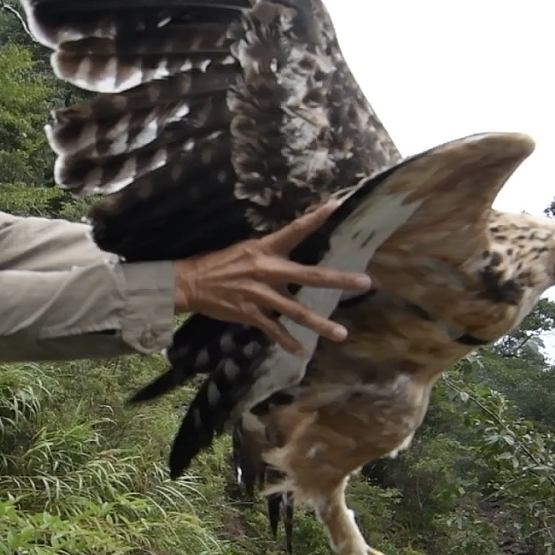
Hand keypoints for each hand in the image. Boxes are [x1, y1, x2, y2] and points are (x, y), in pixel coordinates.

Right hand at [172, 201, 371, 354]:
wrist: (190, 283)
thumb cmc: (219, 264)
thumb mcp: (245, 249)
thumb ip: (269, 252)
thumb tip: (291, 249)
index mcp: (265, 249)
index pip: (295, 230)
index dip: (315, 217)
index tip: (336, 204)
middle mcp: (267, 270)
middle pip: (310, 275)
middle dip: (338, 279)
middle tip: (364, 282)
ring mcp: (260, 294)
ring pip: (296, 311)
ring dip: (320, 324)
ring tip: (341, 334)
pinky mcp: (250, 313)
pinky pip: (273, 330)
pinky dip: (287, 341)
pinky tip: (300, 350)